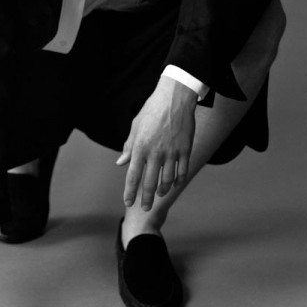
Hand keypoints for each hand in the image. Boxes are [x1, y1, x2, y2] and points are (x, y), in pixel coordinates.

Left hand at [116, 76, 196, 209]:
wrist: (174, 98)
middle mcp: (155, 152)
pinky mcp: (185, 149)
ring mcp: (171, 152)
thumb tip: (121, 163)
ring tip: (158, 194)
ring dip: (162, 190)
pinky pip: (182, 171)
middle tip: (144, 208)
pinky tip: (175, 184)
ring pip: (167, 180)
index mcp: (140, 147)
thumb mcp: (135, 127)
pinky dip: (178, 180)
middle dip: (145, 198)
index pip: (132, 175)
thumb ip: (129, 147)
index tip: (128, 202)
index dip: (130, 191)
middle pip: (149, 182)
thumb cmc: (152, 110)